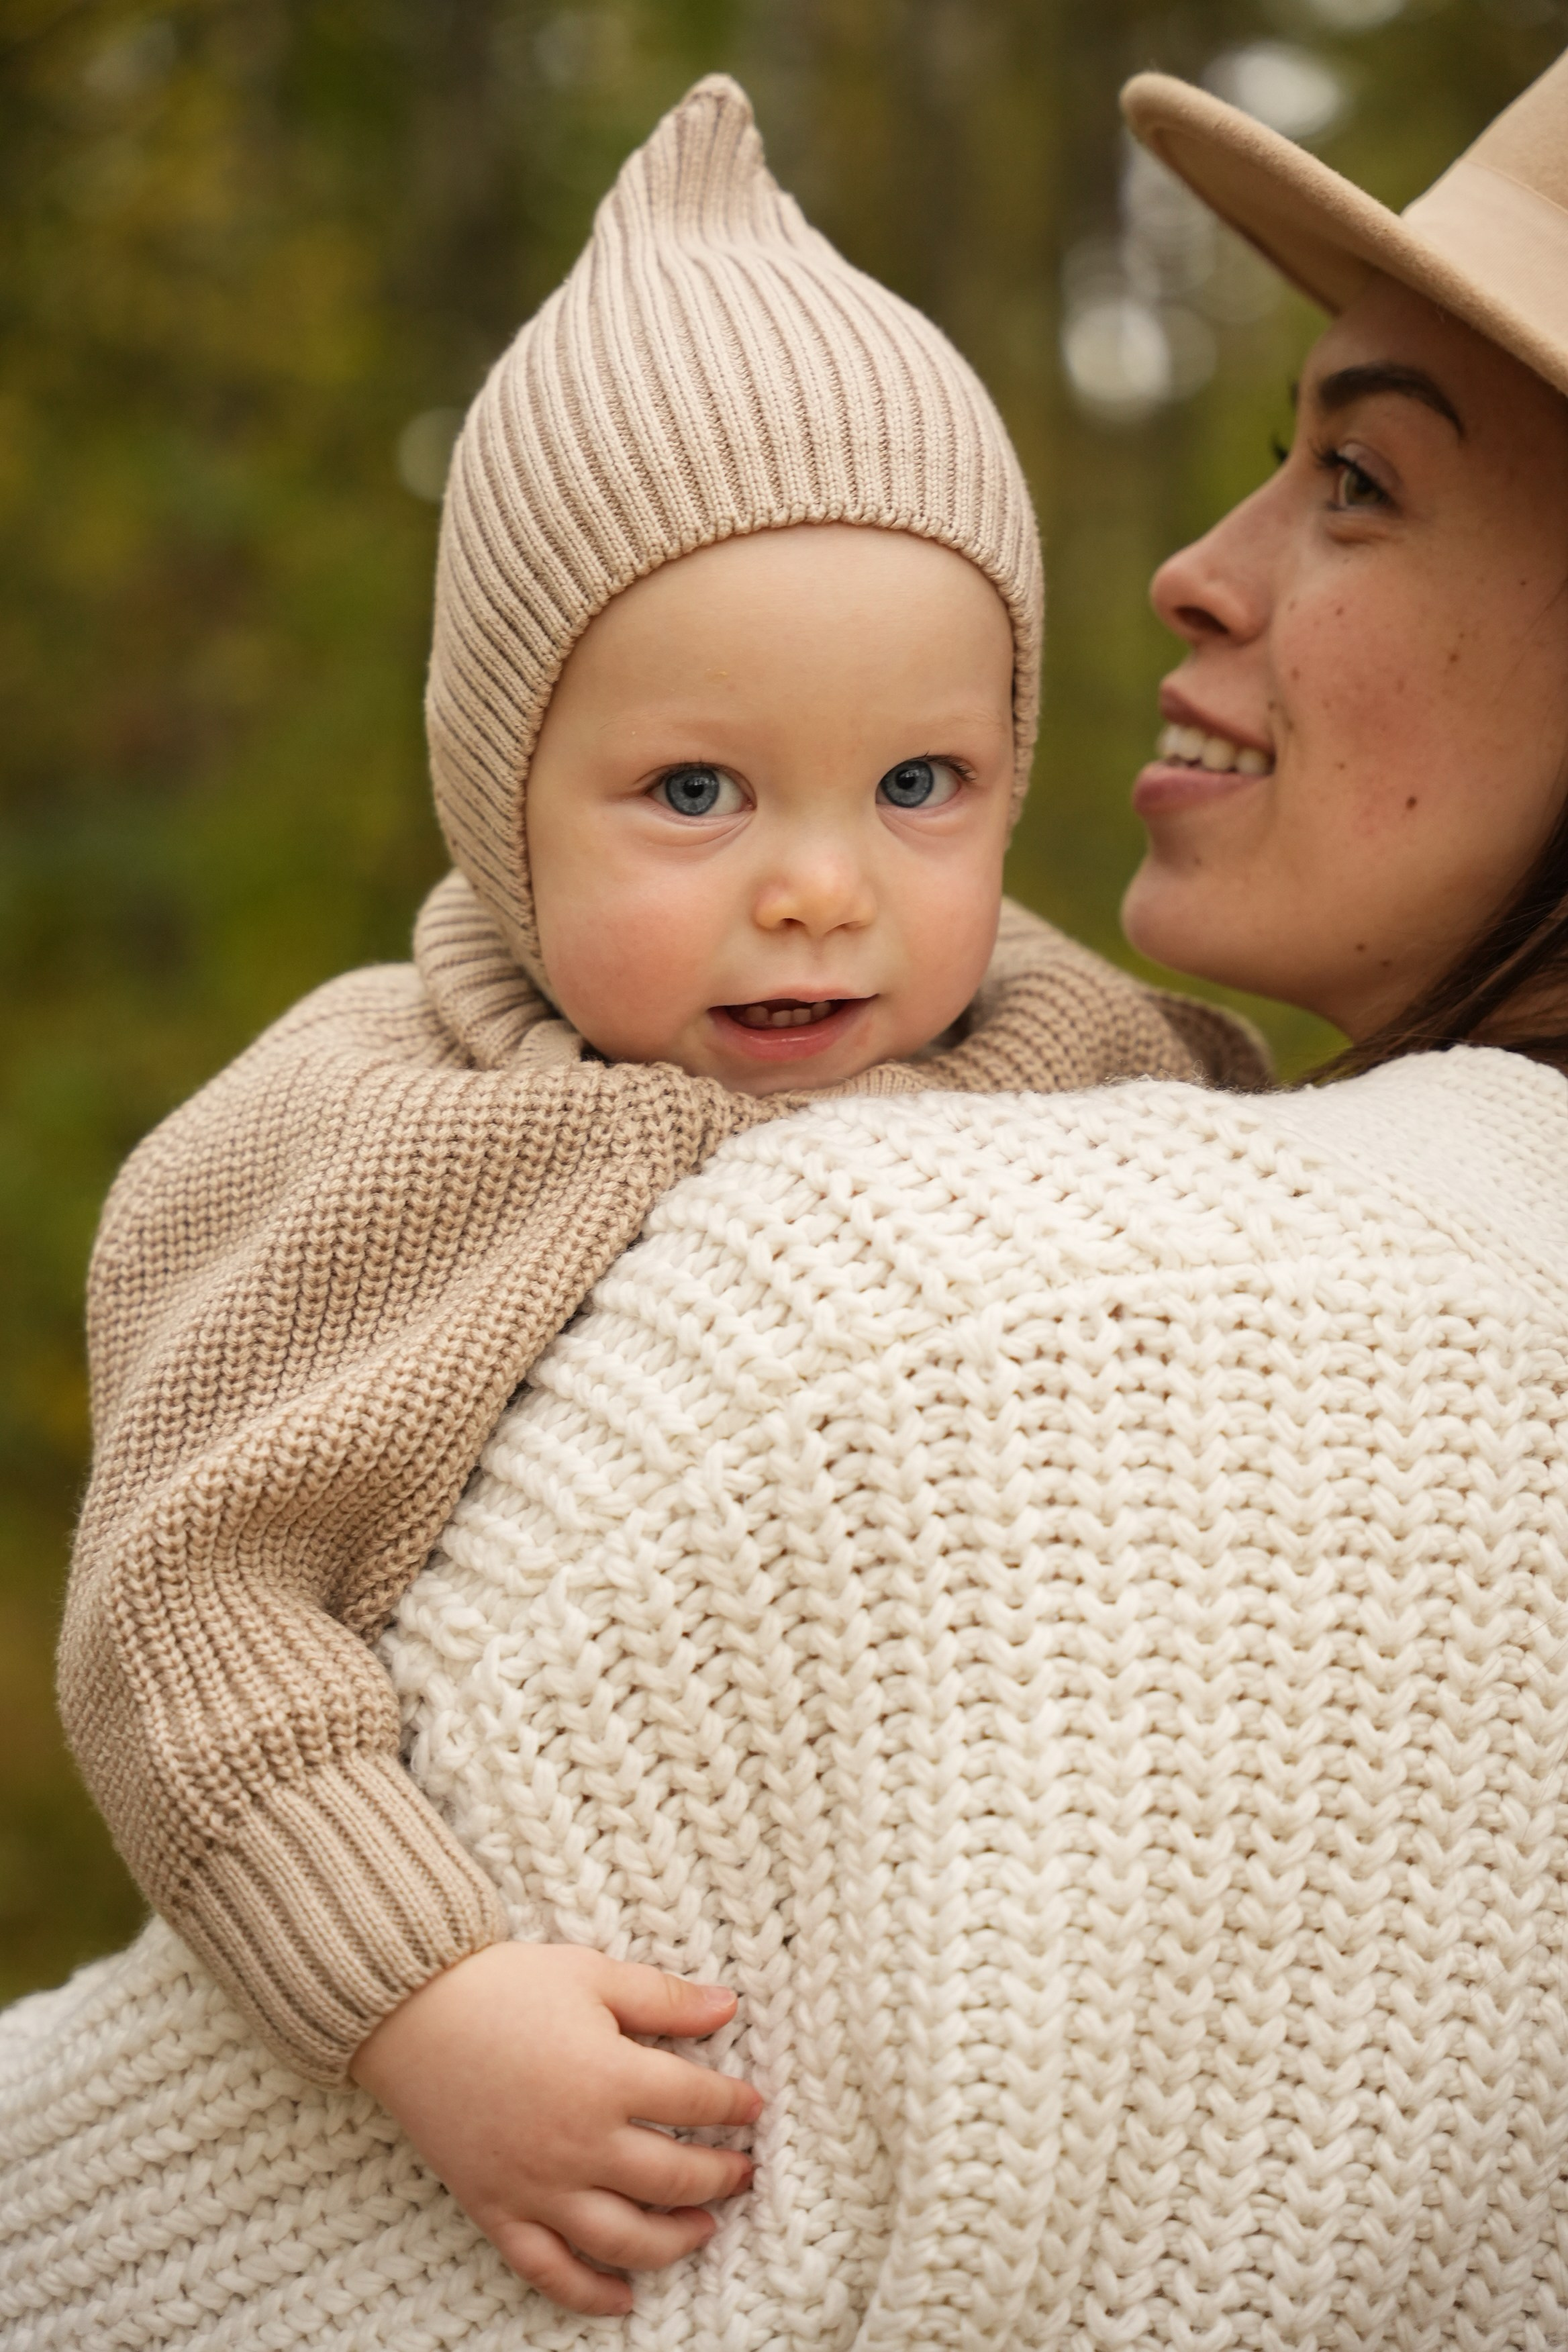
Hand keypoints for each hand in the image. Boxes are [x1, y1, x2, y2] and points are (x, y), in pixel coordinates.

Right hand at [349, 1940, 759, 2315]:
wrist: (409, 2012)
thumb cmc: (503, 1985)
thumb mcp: (592, 1973)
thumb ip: (664, 1998)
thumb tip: (729, 2007)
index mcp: (609, 2078)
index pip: (697, 2102)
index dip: (734, 2105)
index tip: (753, 2107)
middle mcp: (580, 2143)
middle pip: (673, 2177)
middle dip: (719, 2177)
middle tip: (743, 2173)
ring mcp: (538, 2186)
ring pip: (624, 2239)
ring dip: (674, 2242)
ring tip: (703, 2230)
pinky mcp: (497, 2209)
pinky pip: (549, 2270)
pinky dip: (589, 2295)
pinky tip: (623, 2299)